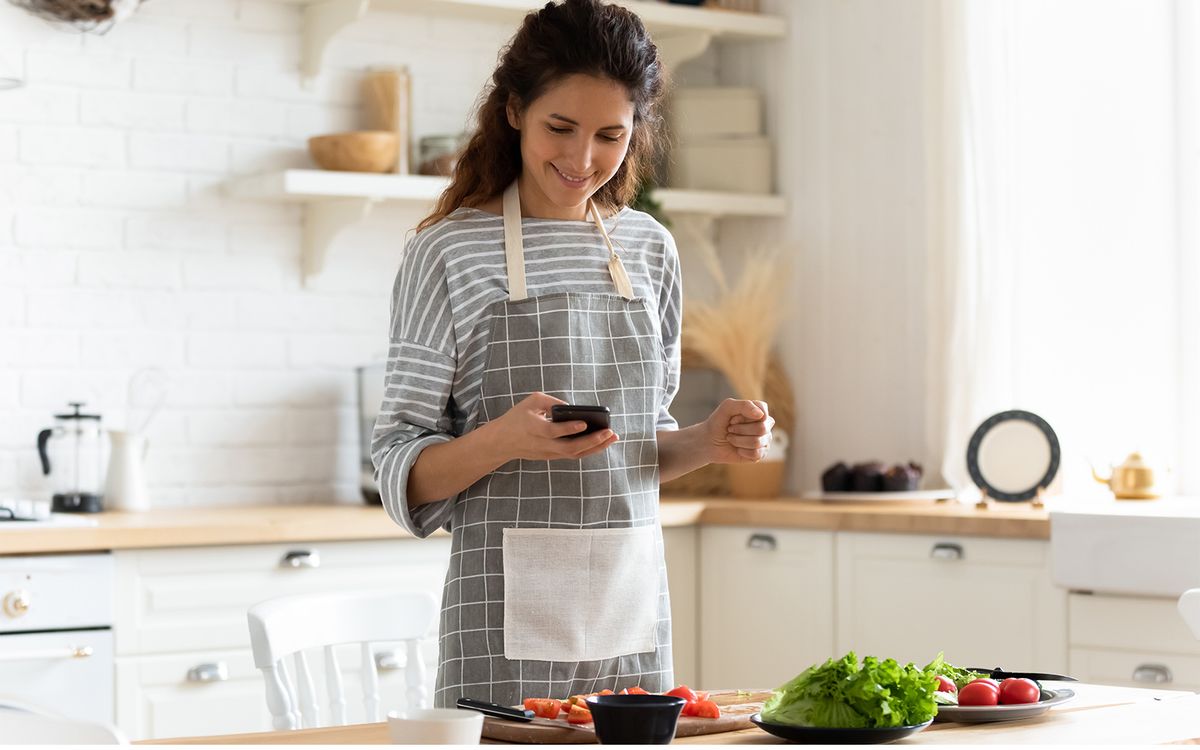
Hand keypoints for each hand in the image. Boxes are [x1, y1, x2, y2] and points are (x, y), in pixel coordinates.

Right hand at [487, 392, 618, 462]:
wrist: (502, 442)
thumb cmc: (517, 417)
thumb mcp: (530, 402)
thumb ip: (551, 401)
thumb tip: (572, 408)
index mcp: (533, 428)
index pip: (553, 431)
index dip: (569, 428)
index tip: (584, 423)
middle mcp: (542, 444)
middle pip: (569, 448)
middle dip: (592, 441)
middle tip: (609, 432)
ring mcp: (548, 453)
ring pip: (574, 454)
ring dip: (595, 447)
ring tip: (612, 437)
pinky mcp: (552, 457)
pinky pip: (573, 455)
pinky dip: (589, 449)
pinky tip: (602, 442)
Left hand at [704, 398, 774, 463]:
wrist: (709, 442)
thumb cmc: (719, 422)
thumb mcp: (727, 408)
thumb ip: (744, 405)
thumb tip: (761, 415)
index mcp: (760, 410)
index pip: (762, 413)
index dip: (744, 417)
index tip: (733, 418)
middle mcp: (765, 424)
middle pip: (761, 429)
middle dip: (740, 430)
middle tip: (730, 429)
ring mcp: (765, 439)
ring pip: (757, 442)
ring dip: (738, 441)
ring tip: (731, 438)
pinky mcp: (761, 453)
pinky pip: (756, 454)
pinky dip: (742, 451)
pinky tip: (737, 449)